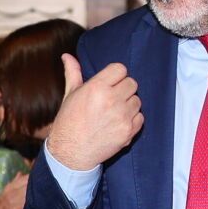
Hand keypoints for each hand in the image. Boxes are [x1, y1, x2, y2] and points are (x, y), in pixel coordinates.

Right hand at [44, 56, 142, 171]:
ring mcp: (122, 117)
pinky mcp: (128, 132)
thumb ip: (73, 73)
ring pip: (137, 100)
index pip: (120, 69)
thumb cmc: (69, 122)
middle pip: (132, 83)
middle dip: (123, 89)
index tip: (110, 83)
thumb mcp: (70, 95)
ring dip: (129, 104)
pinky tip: (118, 122)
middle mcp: (111, 100)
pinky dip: (133, 119)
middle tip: (111, 98)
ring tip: (113, 112)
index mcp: (96, 88)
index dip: (115, 75)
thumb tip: (67, 56)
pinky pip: (140, 118)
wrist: (70, 152)